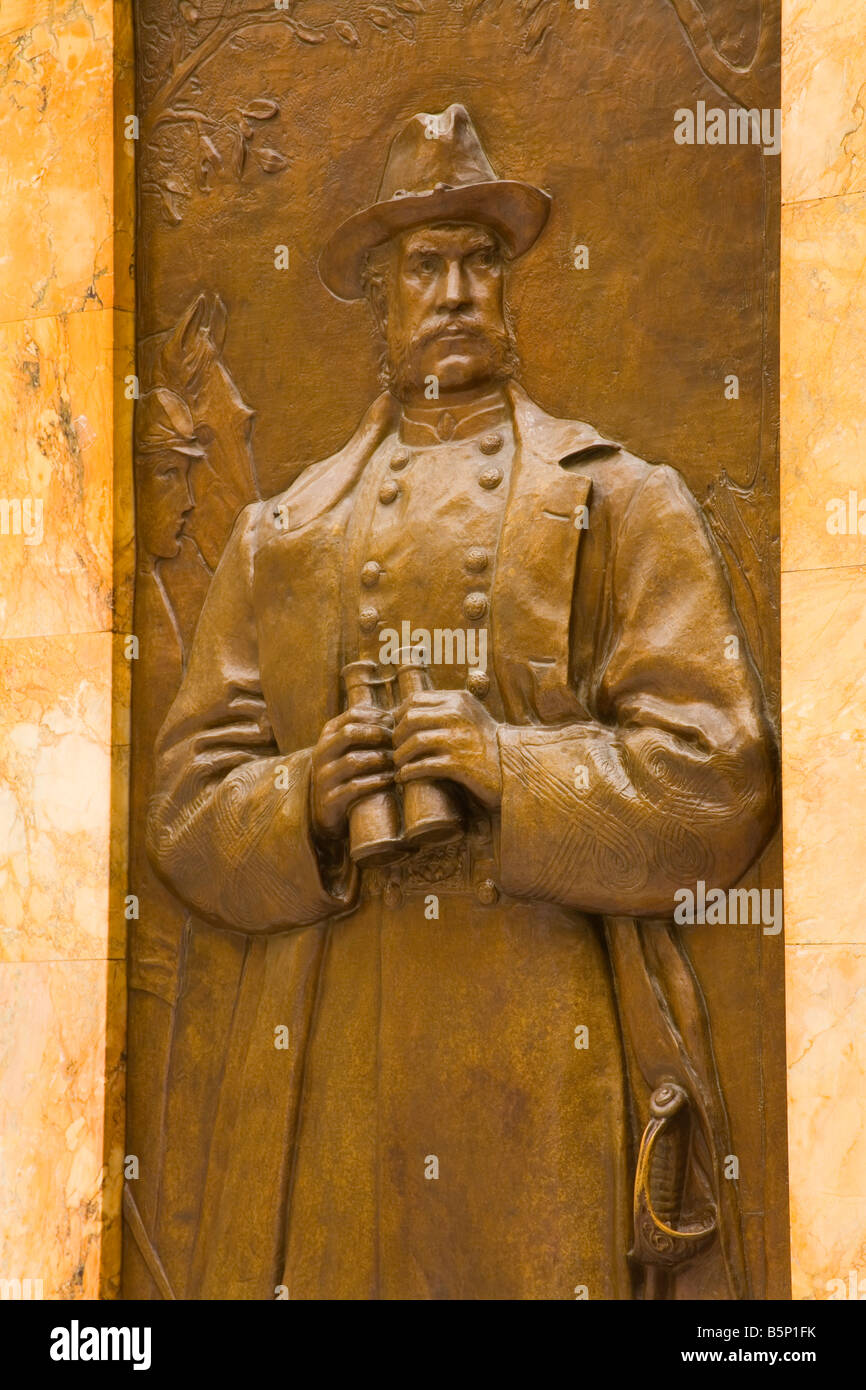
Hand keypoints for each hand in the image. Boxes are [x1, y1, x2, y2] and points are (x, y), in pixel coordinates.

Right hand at [311, 706, 393, 841]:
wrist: (324, 807)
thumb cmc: (348, 770)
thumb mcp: (351, 746)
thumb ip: (369, 729)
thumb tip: (403, 713)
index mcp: (328, 734)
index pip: (352, 715)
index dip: (377, 716)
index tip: (395, 723)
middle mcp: (322, 752)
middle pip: (349, 733)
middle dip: (378, 735)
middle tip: (399, 742)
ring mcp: (324, 776)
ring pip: (353, 761)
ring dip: (381, 759)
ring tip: (399, 761)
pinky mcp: (329, 799)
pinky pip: (354, 787)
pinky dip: (376, 782)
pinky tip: (392, 780)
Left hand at [392, 688, 501, 810]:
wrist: (512, 768)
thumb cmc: (485, 743)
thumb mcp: (469, 715)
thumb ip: (443, 708)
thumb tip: (404, 712)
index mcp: (458, 700)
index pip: (415, 700)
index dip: (400, 715)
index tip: (398, 729)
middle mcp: (458, 715)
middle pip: (410, 719)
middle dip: (397, 736)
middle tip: (397, 748)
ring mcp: (458, 739)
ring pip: (414, 742)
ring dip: (400, 756)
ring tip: (399, 764)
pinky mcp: (459, 764)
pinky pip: (423, 766)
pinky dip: (408, 772)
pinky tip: (404, 777)